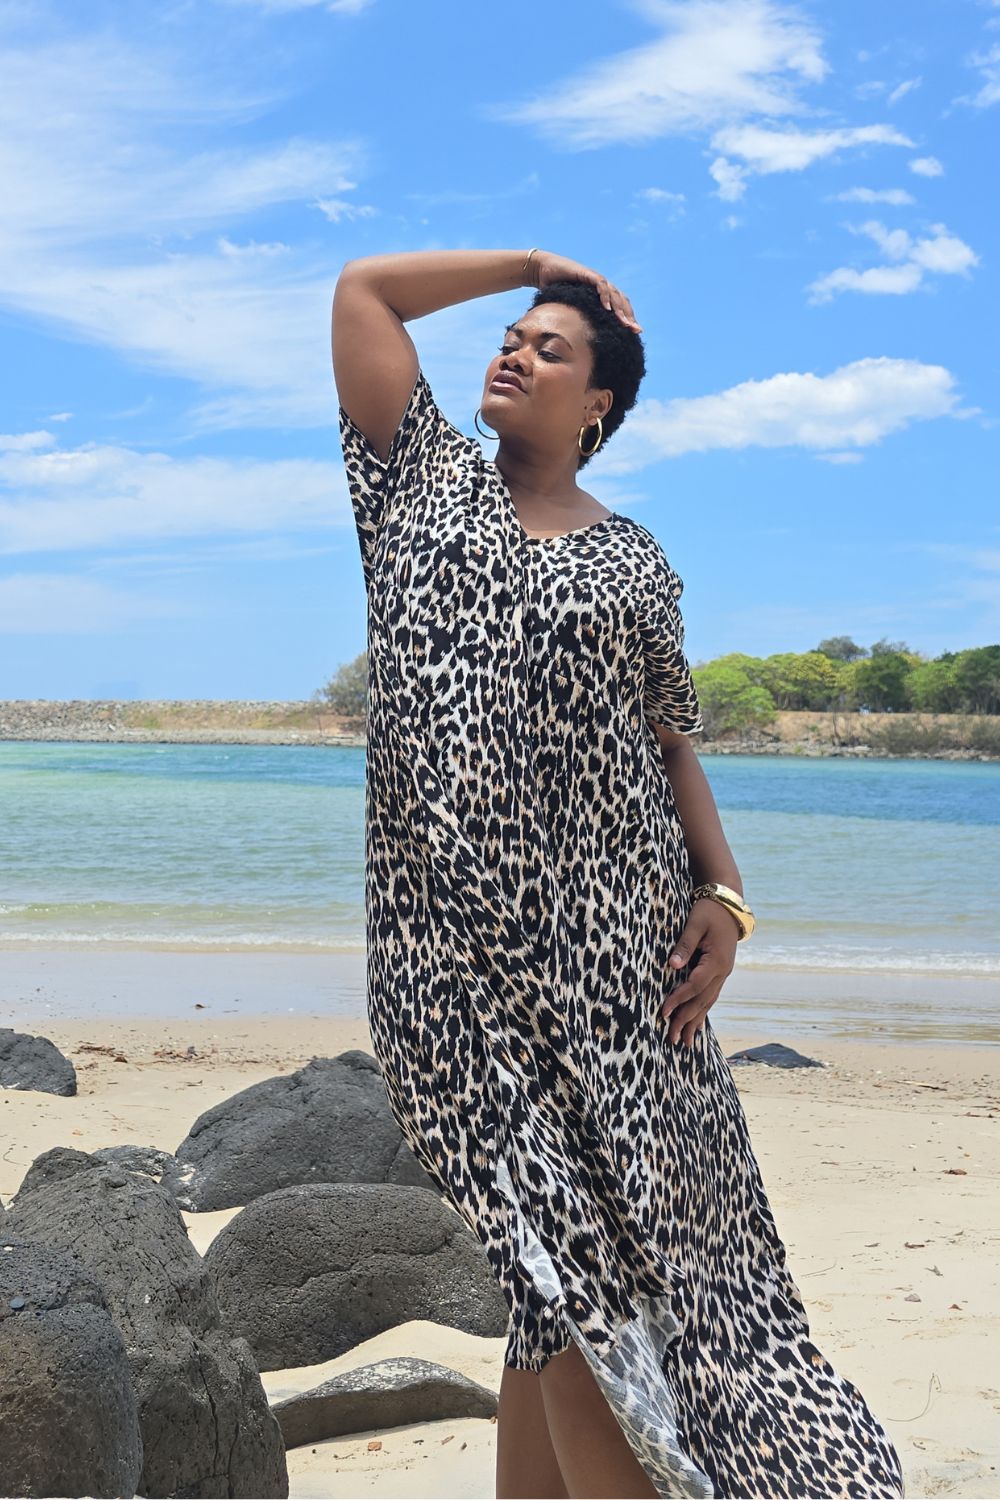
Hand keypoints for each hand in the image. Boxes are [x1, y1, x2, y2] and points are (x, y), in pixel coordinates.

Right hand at [525, 250, 641, 330]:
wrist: (543, 271)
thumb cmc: (554, 290)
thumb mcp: (570, 308)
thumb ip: (579, 319)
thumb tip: (580, 342)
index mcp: (601, 295)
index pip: (620, 307)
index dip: (628, 318)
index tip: (635, 332)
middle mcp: (602, 286)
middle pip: (622, 301)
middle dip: (629, 316)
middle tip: (636, 331)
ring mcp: (596, 279)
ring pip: (614, 294)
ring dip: (620, 310)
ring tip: (625, 323)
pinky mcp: (587, 274)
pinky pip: (600, 285)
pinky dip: (605, 296)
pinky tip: (607, 308)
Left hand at [660, 897, 739, 1046]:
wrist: (729, 906)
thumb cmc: (708, 911)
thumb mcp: (695, 923)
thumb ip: (685, 944)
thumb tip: (673, 965)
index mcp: (716, 961)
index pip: (694, 986)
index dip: (678, 999)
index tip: (663, 1011)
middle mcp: (722, 972)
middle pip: (702, 1001)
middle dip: (686, 1020)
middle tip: (671, 1039)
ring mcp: (723, 974)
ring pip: (708, 1003)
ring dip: (695, 1022)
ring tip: (684, 1042)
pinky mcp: (720, 973)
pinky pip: (710, 997)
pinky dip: (703, 1012)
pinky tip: (697, 1026)